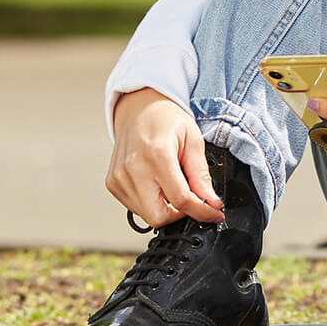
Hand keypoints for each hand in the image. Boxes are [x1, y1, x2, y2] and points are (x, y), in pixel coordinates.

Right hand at [105, 88, 226, 227]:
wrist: (138, 108)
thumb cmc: (165, 119)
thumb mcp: (193, 140)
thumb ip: (201, 175)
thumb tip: (211, 202)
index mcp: (157, 154)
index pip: (181, 199)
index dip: (202, 211)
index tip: (214, 213)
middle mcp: (134, 168)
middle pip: (159, 217)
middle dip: (180, 215)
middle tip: (191, 200)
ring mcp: (119, 178)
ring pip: (147, 215)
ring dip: (165, 209)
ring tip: (172, 185)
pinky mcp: (112, 183)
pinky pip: (135, 207)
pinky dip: (150, 203)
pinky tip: (156, 184)